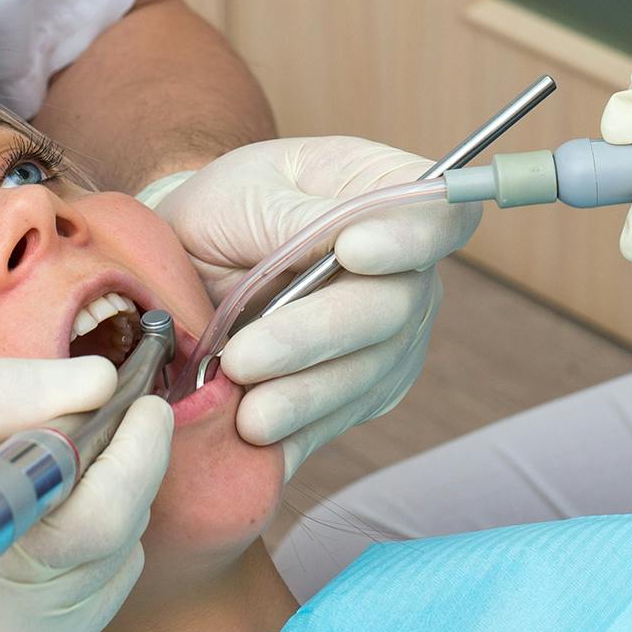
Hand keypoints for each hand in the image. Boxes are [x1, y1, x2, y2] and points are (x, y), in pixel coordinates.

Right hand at [0, 355, 170, 631]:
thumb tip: (96, 379)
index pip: (105, 517)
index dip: (135, 447)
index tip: (139, 395)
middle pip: (116, 550)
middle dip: (111, 476)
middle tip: (70, 420)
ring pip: (104, 584)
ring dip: (88, 522)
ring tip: (17, 478)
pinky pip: (73, 618)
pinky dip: (63, 568)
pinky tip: (7, 535)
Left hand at [153, 135, 479, 474]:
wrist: (191, 264)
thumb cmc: (227, 208)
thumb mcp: (246, 189)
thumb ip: (296, 214)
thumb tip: (341, 240)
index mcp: (387, 196)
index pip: (440, 216)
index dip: (411, 237)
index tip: (351, 250)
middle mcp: (407, 270)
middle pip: (397, 307)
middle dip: (318, 334)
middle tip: (245, 357)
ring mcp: (391, 337)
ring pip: (367, 373)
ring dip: (303, 396)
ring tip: (244, 413)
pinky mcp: (362, 393)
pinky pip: (338, 418)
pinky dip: (295, 432)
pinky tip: (255, 442)